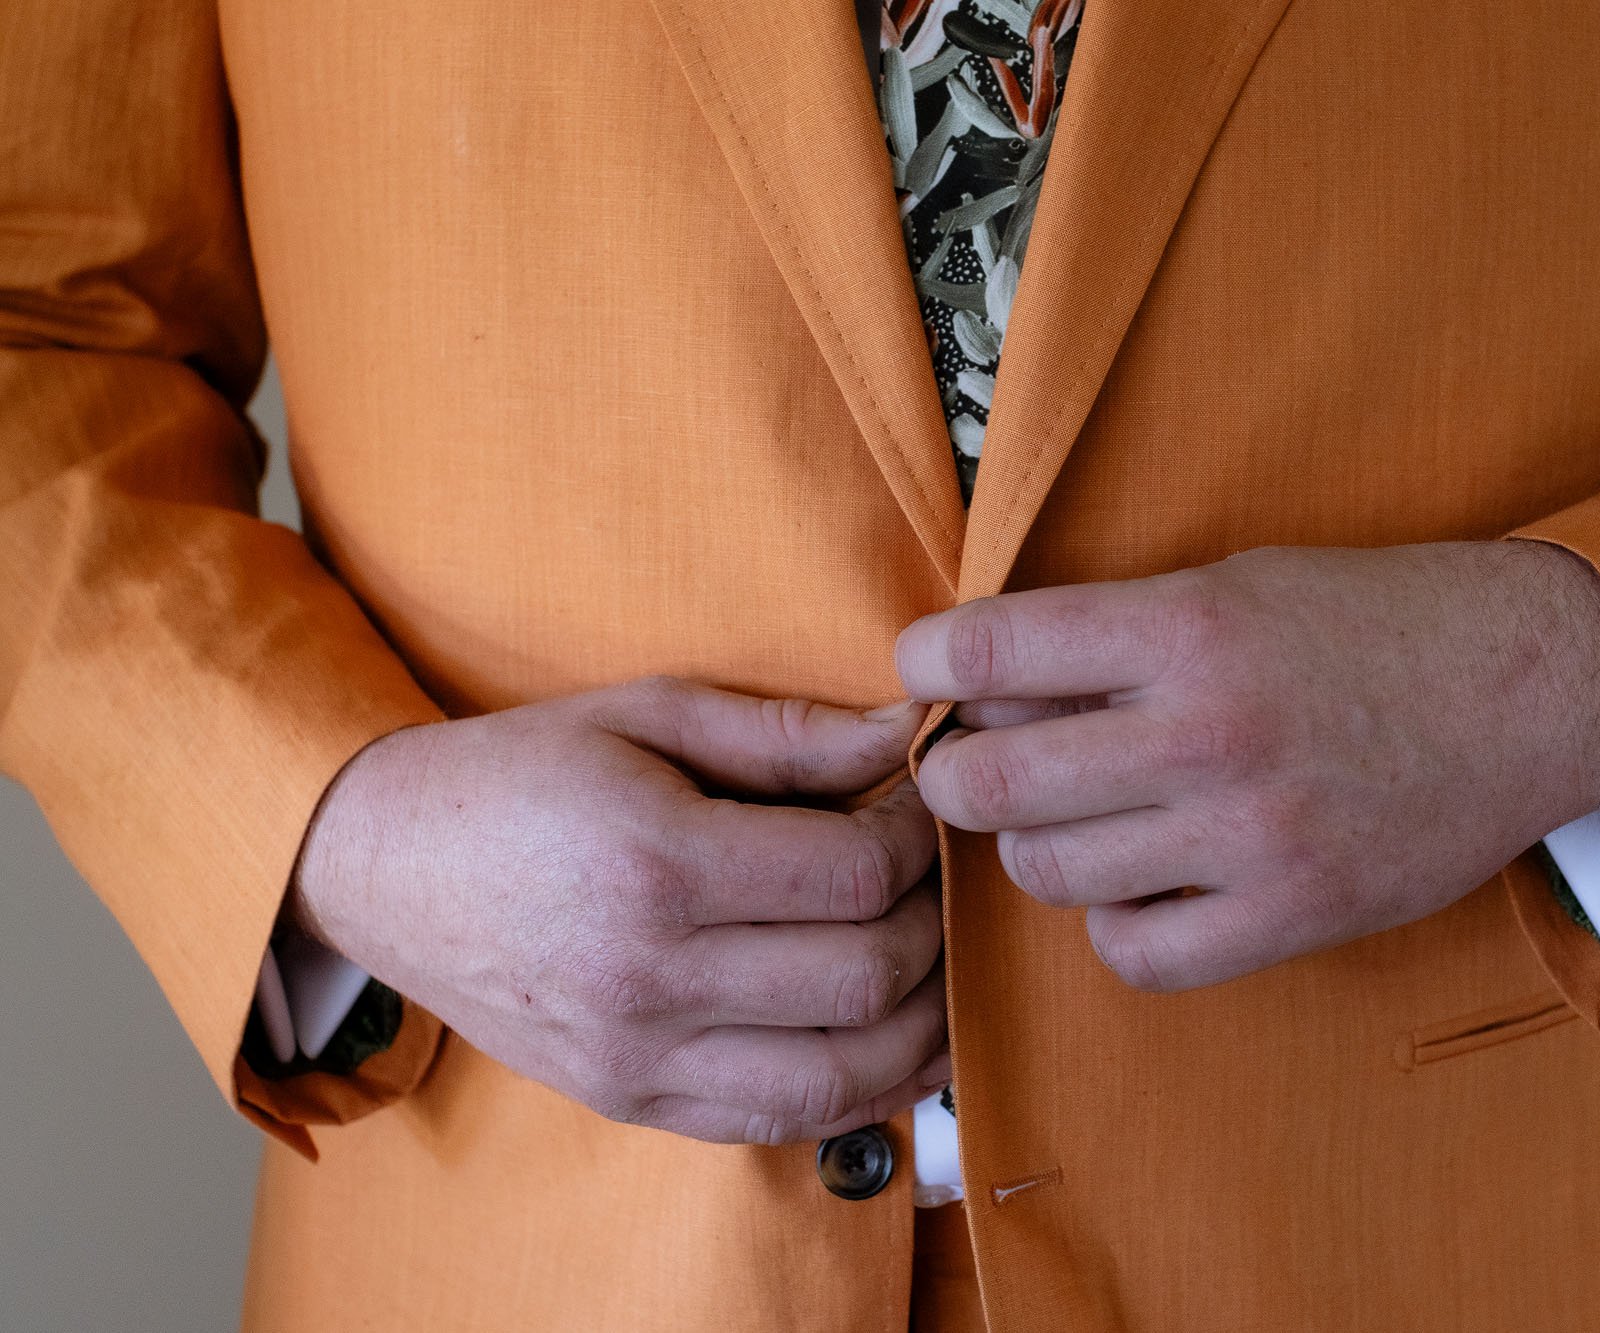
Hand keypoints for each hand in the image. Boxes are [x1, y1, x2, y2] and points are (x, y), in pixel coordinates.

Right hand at [286, 677, 949, 1144]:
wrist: (385, 867)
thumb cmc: (520, 775)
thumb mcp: (647, 713)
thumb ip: (788, 733)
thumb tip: (908, 733)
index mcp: (654, 863)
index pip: (854, 876)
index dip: (919, 840)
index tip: (925, 808)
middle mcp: (647, 976)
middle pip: (865, 976)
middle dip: (934, 922)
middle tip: (939, 878)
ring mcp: (637, 1057)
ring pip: (843, 1074)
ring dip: (922, 1022)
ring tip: (938, 958)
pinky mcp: (632, 1102)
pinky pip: (782, 1122)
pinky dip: (861, 1088)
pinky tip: (890, 1034)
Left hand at [895, 541, 1599, 992]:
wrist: (1533, 686)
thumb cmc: (1373, 622)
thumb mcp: (1238, 582)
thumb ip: (1115, 630)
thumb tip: (978, 678)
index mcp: (1189, 627)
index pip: (991, 652)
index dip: (928, 662)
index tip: (923, 671)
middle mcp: (1210, 732)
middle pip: (995, 782)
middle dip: (953, 774)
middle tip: (970, 764)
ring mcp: (1252, 835)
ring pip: (1050, 873)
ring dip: (1036, 847)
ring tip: (1074, 817)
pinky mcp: (1294, 914)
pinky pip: (1137, 953)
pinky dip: (1114, 924)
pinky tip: (1140, 884)